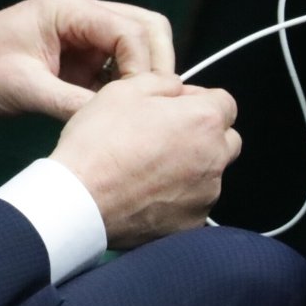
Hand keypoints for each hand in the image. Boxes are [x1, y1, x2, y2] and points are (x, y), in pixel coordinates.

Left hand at [0, 0, 176, 121]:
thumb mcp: (21, 90)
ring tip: (137, 119)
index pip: (131, 29)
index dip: (145, 68)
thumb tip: (120, 124)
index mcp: (68, 10)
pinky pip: (114, 70)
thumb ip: (72, 103)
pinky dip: (123, 92)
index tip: (142, 106)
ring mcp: (81, 37)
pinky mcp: (76, 61)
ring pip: (135, 50)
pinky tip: (119, 119)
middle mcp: (81, 16)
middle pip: (145, 30)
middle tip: (150, 111)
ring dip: (140, 81)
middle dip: (155, 69)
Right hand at [49, 74, 239, 249]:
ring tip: (149, 169)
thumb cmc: (99, 143)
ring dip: (190, 168)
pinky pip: (193, 204)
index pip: (225, 103)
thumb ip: (162, 82)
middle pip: (224, 140)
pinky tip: (146, 194)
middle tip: (164, 137)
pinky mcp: (191, 224)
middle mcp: (214, 158)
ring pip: (209, 174)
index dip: (198, 101)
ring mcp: (205, 196)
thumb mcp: (123, 90)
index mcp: (203, 120)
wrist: (80, 201)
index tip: (173, 107)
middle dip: (202, 135)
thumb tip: (176, 88)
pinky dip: (177, 199)